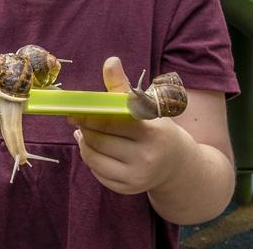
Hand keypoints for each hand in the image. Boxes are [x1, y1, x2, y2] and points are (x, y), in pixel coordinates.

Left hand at [70, 57, 191, 194]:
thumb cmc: (157, 129)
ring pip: (93, 157)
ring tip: (86, 133)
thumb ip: (124, 87)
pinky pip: (97, 172)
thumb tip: (110, 61)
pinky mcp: (127, 190)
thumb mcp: (146, 107)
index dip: (90, 114)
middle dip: (85, 127)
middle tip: (78, 119)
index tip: (75, 109)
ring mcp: (137, 177)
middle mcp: (147, 158)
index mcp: (153, 132)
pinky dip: (91, 158)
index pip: (113, 122)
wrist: (177, 165)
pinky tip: (97, 149)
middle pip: (100, 140)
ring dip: (84, 142)